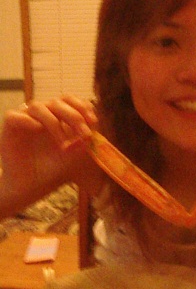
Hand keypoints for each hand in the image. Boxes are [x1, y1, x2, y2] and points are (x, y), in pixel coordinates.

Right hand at [0, 95, 96, 209]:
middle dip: (74, 117)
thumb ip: (82, 142)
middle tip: (85, 135)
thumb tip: (90, 133)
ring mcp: (25, 119)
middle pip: (57, 102)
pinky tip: (38, 129)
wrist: (33, 187)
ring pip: (38, 107)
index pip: (69, 101)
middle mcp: (41, 114)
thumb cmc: (53, 169)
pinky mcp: (9, 128)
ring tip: (64, 146)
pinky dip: (27, 120)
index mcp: (57, 116)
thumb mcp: (73, 155)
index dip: (81, 107)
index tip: (93, 121)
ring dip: (55, 124)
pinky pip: (15, 116)